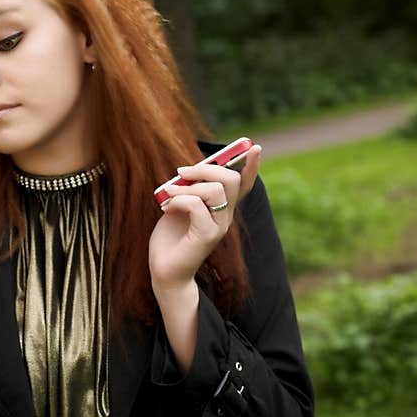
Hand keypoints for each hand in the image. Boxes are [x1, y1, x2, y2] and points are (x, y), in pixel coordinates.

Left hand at [149, 144, 261, 289]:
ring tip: (168, 194)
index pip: (243, 184)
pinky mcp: (207, 236)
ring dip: (187, 187)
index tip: (253, 147)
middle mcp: (225, 217)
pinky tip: (166, 208)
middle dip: (205, 168)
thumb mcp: (179, 206)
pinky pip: (197, 206)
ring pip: (215, 190)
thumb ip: (188, 189)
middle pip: (230, 180)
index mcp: (221, 208)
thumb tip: (189, 169)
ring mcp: (219, 226)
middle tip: (181, 172)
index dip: (250, 166)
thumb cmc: (170, 238)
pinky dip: (179, 201)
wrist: (164, 270)